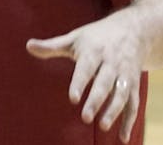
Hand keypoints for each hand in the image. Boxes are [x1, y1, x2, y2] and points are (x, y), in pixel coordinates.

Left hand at [26, 10, 142, 142]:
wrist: (133, 29)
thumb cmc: (97, 36)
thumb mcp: (75, 37)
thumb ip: (52, 46)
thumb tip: (28, 45)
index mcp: (94, 51)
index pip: (86, 68)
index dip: (80, 83)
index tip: (72, 99)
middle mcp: (112, 63)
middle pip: (105, 83)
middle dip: (96, 100)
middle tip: (85, 118)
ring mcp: (125, 74)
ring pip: (122, 94)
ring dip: (114, 111)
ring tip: (103, 126)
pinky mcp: (134, 84)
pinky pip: (133, 103)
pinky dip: (129, 120)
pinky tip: (122, 137)